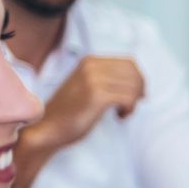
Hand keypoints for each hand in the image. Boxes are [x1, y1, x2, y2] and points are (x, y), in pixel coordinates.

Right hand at [29, 56, 144, 151]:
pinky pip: (128, 98)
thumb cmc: (72, 110)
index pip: (130, 63)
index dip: (139, 80)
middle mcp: (92, 66)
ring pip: (133, 86)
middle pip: (134, 74)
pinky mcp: (96, 96)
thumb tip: (139, 80)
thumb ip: (108, 78)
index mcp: (90, 61)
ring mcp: (93, 79)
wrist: (49, 126)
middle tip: (130, 106)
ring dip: (133, 102)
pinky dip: (129, 109)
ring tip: (122, 112)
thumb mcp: (89, 85)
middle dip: (139, 91)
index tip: (135, 96)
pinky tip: (119, 117)